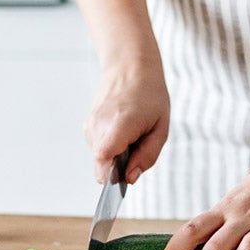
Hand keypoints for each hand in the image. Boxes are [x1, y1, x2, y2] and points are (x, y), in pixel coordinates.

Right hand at [85, 65, 168, 184]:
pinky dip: (111, 147)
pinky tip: (121, 132)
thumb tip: (130, 178)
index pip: (103, 156)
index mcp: (120, 122)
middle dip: (118, 167)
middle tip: (136, 147)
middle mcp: (100, 124)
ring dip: (116, 156)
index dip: (111, 174)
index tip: (124, 177)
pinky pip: (99, 150)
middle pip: (101, 164)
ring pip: (100, 159)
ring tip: (130, 136)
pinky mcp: (88, 127)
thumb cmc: (149, 97)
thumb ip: (147, 157)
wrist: (130, 70)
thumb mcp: (160, 129)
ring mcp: (91, 125)